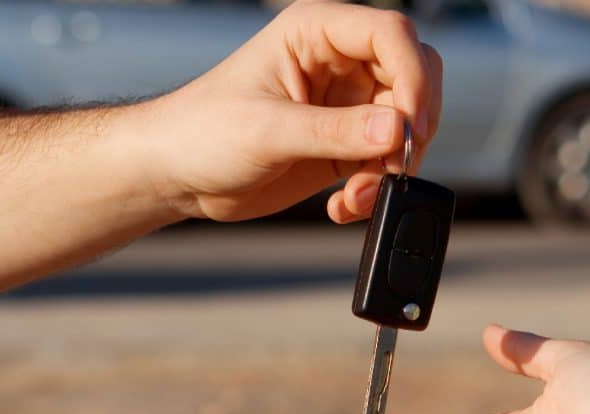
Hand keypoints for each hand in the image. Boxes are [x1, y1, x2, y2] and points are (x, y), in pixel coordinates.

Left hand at [142, 1, 441, 222]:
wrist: (176, 175)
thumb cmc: (201, 132)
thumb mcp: (268, 131)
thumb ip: (335, 131)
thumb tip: (397, 130)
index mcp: (316, 33)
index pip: (391, 35)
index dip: (413, 77)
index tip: (410, 127)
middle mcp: (339, 62)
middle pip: (413, 76)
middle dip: (411, 126)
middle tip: (393, 166)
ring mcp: (346, 103)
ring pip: (407, 124)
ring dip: (392, 167)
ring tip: (354, 195)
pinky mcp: (346, 142)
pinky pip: (387, 160)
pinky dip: (377, 187)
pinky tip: (343, 203)